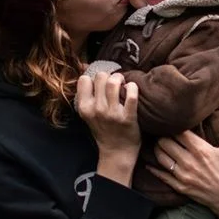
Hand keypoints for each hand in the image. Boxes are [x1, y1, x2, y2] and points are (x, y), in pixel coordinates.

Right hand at [76, 72, 139, 186]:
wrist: (117, 152)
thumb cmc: (104, 129)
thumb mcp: (89, 113)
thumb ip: (86, 92)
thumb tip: (84, 66)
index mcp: (84, 108)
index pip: (84, 79)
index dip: (94, 78)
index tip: (102, 84)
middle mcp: (96, 110)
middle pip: (101, 77)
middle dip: (110, 76)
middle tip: (116, 83)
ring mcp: (112, 114)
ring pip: (114, 82)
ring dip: (121, 79)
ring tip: (124, 85)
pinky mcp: (128, 117)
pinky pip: (131, 94)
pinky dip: (133, 88)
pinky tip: (132, 90)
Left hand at [148, 115, 218, 218]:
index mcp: (201, 150)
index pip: (178, 132)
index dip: (173, 125)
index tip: (172, 120)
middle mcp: (189, 162)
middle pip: (165, 143)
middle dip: (162, 135)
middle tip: (162, 131)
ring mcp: (183, 175)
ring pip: (160, 157)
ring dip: (158, 149)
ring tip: (159, 143)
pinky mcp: (180, 187)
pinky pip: (161, 175)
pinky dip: (153, 168)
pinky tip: (150, 162)